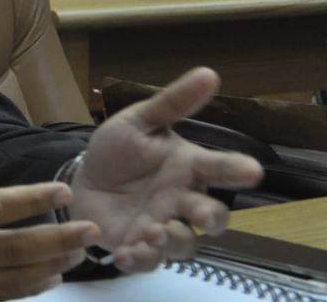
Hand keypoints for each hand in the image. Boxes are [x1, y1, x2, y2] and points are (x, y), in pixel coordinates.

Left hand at [67, 67, 263, 272]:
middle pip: (212, 216)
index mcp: (186, 168)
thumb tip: (209, 73)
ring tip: (154, 231)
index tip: (252, 170)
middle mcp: (181, 200)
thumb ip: (171, 103)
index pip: (218, 168)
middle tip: (202, 213)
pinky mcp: (137, 246)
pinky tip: (126, 252)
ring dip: (173, 240)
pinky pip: (147, 261)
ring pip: (184, 244)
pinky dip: (140, 259)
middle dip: (211, 217)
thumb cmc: (118, 152)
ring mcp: (162, 226)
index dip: (236, 169)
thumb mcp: (138, 121)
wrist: (81, 178)